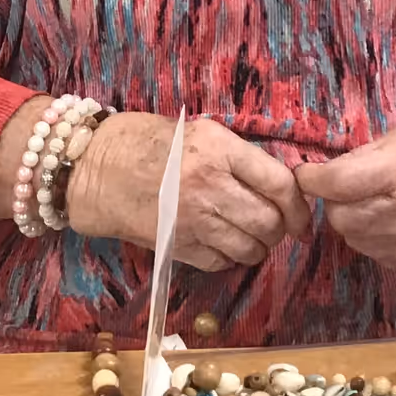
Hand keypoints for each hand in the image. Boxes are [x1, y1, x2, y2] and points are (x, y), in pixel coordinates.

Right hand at [69, 112, 310, 271]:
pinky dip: (229, 257)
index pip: (280, 183)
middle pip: (269, 222)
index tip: (301, 218)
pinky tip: (219, 242)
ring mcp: (193, 219)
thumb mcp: (200, 133)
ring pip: (250, 248)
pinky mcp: (177, 246)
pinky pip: (222, 262)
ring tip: (245, 235)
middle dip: (278, 230)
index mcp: (219, 148)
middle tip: (272, 226)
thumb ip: (240, 158)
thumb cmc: (146, 143)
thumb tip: (282, 187)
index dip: (299, 207)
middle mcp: (209, 184)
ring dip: (256, 247)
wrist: (93, 169)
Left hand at [297, 110, 395, 268]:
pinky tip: (388, 220)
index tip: (307, 176)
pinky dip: (373, 238)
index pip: (338, 184)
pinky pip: (377, 254)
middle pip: (341, 216)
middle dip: (335, 201)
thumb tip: (323, 175)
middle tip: (344, 187)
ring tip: (369, 202)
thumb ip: (362, 158)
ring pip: (355, 239)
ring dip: (352, 221)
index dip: (313, 180)